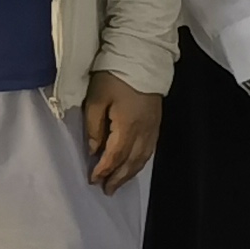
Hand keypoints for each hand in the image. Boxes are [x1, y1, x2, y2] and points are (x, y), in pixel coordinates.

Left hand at [80, 71, 162, 190]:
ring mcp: (153, 128)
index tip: (93, 180)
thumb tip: (93, 150)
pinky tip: (134, 165)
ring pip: (142, 158)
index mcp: (128, 127)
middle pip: (131, 162)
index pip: (115, 156)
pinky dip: (140, 162)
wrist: (142, 58)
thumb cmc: (114, 76)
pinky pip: (149, 150)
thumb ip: (93, 127)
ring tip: (118, 183)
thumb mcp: (96, 99)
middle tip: (106, 190)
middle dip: (118, 178)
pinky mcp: (156, 122)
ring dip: (130, 173)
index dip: (104, 170)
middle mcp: (144, 132)